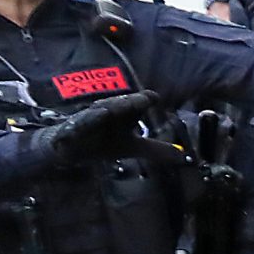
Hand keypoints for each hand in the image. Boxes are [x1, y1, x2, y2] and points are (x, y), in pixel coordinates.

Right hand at [38, 91, 181, 165]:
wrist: (72, 149)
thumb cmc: (104, 142)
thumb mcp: (132, 147)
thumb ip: (156, 150)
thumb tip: (182, 156)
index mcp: (122, 114)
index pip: (135, 104)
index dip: (144, 100)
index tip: (155, 98)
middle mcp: (107, 112)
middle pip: (118, 105)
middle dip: (129, 102)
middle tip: (143, 99)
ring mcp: (88, 119)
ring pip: (98, 112)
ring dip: (105, 109)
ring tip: (111, 109)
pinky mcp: (72, 129)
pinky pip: (76, 126)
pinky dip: (80, 124)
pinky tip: (85, 124)